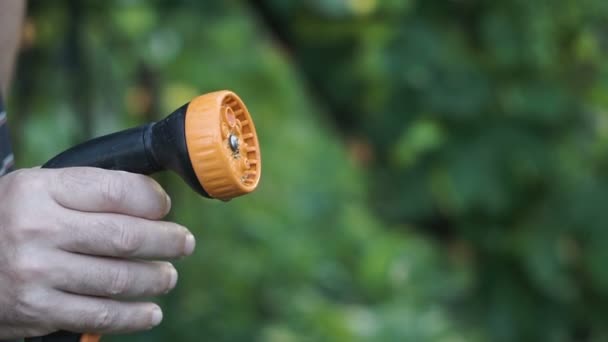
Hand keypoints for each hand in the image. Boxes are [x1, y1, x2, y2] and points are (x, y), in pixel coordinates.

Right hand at [0, 167, 195, 337]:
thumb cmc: (9, 221)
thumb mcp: (37, 190)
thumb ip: (88, 191)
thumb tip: (153, 200)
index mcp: (39, 190)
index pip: (114, 190)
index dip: (151, 200)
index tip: (165, 208)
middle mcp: (37, 229)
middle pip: (125, 237)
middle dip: (166, 241)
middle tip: (184, 243)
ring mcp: (36, 273)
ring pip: (119, 279)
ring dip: (155, 279)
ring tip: (168, 276)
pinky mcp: (36, 310)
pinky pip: (99, 316)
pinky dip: (133, 316)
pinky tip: (151, 312)